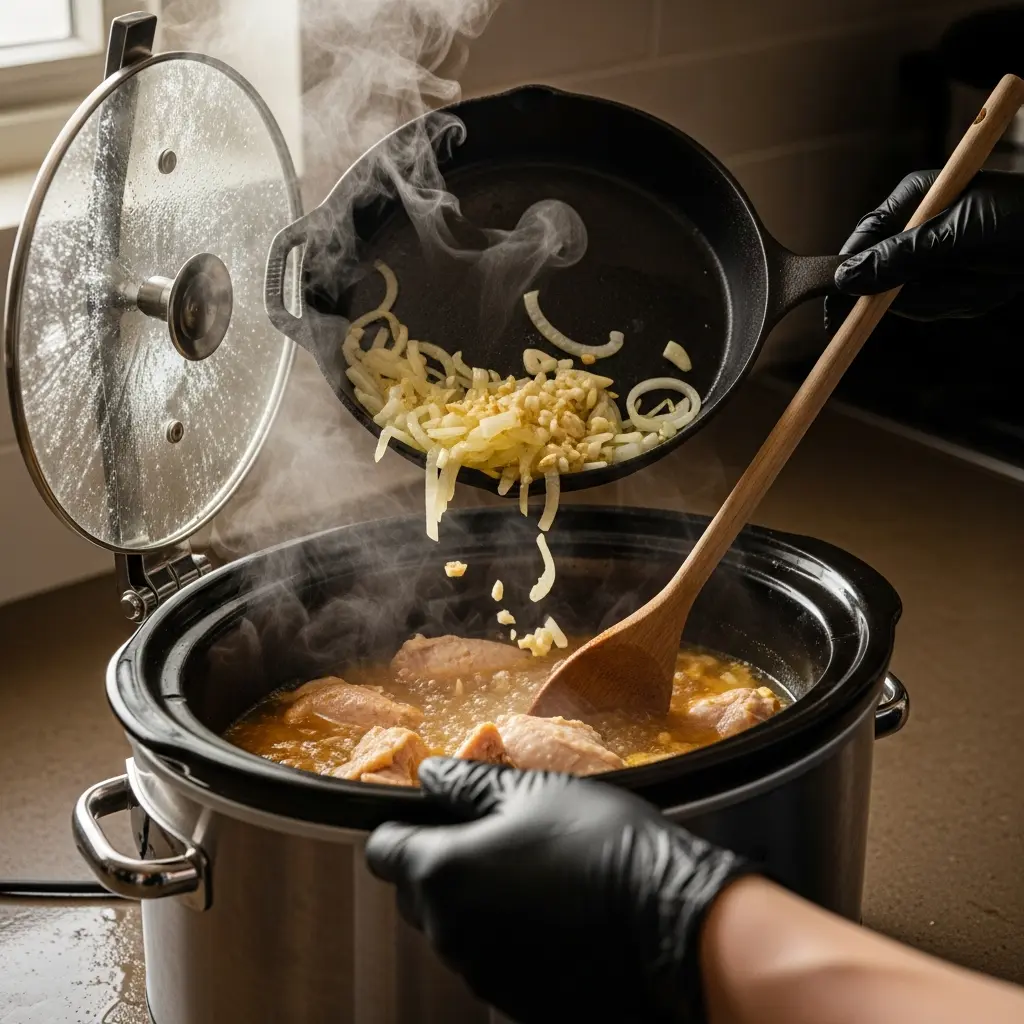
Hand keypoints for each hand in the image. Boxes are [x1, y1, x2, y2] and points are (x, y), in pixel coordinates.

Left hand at [365, 758, 752, 1023]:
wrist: (671, 925)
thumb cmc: (601, 845)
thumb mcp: (533, 793)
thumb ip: (468, 785)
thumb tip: (432, 774)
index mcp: (443, 873)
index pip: (384, 850)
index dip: (401, 826)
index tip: (429, 814)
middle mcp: (450, 933)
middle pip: (416, 893)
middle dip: (438, 864)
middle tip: (491, 838)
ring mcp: (482, 974)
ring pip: (454, 930)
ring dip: (474, 903)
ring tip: (530, 875)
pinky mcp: (517, 1003)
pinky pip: (492, 961)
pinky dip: (506, 938)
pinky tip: (551, 915)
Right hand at [825, 169, 1023, 330]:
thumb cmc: (1022, 215)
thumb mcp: (959, 233)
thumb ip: (902, 256)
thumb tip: (849, 277)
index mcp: (914, 200)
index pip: (864, 239)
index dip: (850, 271)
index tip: (838, 301)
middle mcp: (917, 228)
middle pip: (884, 277)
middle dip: (921, 289)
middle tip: (957, 280)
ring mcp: (932, 256)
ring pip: (914, 298)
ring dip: (950, 296)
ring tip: (985, 276)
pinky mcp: (950, 278)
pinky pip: (938, 306)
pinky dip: (964, 301)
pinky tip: (989, 283)